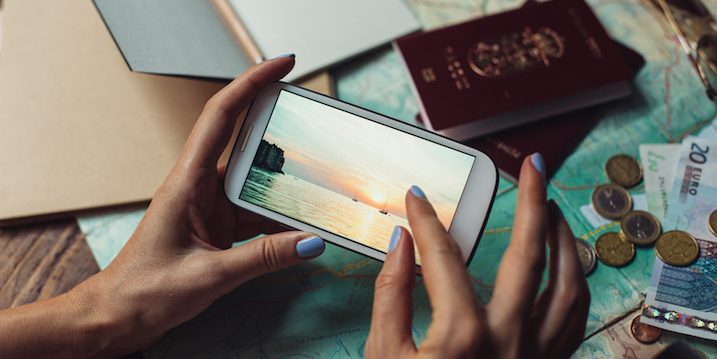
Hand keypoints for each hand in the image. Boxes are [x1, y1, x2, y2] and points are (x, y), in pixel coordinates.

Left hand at [0, 56, 325, 357]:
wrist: (118, 317)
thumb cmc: (144, 292)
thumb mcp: (210, 275)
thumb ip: (264, 257)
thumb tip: (310, 242)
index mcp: (187, 182)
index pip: (221, 117)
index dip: (252, 84)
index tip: (282, 66)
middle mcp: (199, 187)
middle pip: (244, 141)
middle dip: (278, 128)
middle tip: (314, 121)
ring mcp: (210, 206)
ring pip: (255, 183)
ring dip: (283, 185)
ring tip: (317, 186)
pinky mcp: (217, 226)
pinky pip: (255, 213)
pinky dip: (278, 219)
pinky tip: (299, 228)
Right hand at [366, 154, 589, 358]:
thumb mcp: (384, 355)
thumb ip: (391, 295)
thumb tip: (400, 244)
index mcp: (462, 335)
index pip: (443, 257)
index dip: (426, 221)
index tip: (416, 198)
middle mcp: (508, 339)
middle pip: (528, 255)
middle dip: (532, 201)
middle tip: (534, 166)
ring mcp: (535, 354)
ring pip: (567, 285)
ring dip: (562, 239)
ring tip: (551, 207)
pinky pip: (574, 317)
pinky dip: (575, 282)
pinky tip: (566, 263)